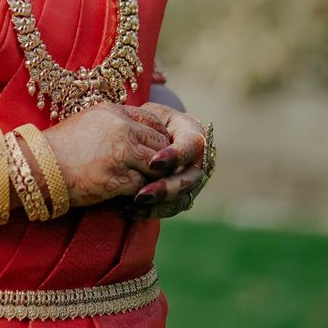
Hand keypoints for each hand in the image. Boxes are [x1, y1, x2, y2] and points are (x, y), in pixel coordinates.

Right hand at [43, 100, 174, 207]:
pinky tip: (132, 195)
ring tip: (147, 184)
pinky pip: (143, 185)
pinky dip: (140, 192)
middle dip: (161, 159)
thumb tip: (132, 132)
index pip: (153, 121)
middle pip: (160, 142)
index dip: (158, 138)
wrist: (37, 165)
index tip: (155, 150)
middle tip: (157, 172)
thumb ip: (113, 124)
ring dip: (153, 177)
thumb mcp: (87, 122)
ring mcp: (120, 152)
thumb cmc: (59, 147)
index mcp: (113, 111)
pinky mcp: (117, 178)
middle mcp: (121, 128)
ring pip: (157, 165)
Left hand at [116, 103, 211, 220]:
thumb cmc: (142, 121)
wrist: (141, 133)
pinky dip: (151, 211)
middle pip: (191, 178)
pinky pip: (171, 208)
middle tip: (141, 194)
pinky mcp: (181, 195)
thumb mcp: (145, 116)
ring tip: (133, 204)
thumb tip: (142, 144)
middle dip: (166, 188)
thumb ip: (148, 126)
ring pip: (182, 198)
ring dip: (158, 204)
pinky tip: (128, 211)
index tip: (153, 163)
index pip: (192, 144)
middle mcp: (198, 159)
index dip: (176, 155)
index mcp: (193, 133)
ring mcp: (192, 179)